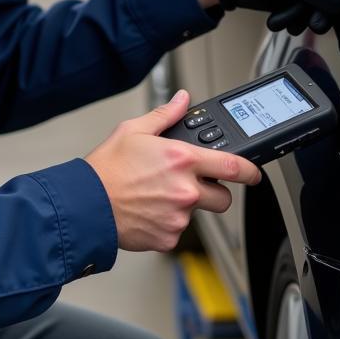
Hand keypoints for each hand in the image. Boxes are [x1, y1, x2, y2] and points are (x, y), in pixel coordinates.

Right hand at [85, 90, 261, 252]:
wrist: (86, 204)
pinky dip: (167, 223)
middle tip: (193, 184)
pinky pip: (177, 231)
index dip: (250, 171)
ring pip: (198, 214)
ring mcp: (178, 217)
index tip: (253, 172)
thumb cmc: (106, 168)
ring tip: (158, 196)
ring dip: (186, 206)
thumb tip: (183, 100)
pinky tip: (149, 211)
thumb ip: (166, 115)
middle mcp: (185, 190)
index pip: (233, 166)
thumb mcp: (134, 130)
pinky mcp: (168, 238)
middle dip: (214, 191)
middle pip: (223, 198)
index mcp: (182, 159)